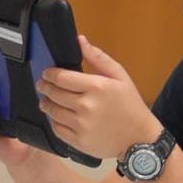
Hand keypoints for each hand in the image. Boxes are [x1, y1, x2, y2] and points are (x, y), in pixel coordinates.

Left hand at [36, 36, 161, 159]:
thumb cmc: (131, 105)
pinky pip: (57, 129)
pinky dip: (53, 122)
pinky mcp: (79, 141)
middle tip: (42, 85)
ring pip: (52, 112)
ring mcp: (81, 125)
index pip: (61, 77)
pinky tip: (57, 117)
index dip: (49, 74)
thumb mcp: (120, 77)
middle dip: (45, 87)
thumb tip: (80, 41)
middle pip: (54, 94)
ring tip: (46, 101)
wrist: (140, 138)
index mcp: (96, 87)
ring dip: (46, 104)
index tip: (47, 73)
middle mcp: (86, 106)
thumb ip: (98, 58)